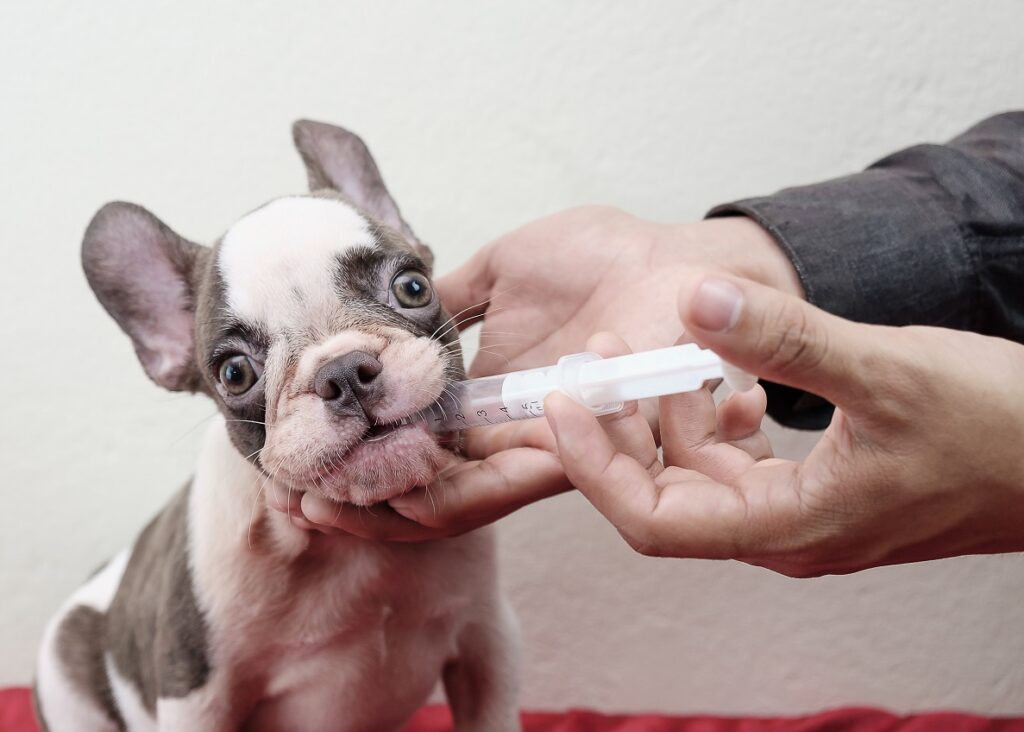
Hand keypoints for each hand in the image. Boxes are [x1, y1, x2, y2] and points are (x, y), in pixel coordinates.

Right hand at [272, 209, 802, 538]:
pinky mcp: (589, 453)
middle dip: (362, 504)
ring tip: (322, 508)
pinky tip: (379, 499)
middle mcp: (516, 435)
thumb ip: (453, 299)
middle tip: (300, 506)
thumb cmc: (604, 259)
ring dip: (385, 509)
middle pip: (430, 491)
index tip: (302, 471)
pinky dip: (439, 500)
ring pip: (458, 504)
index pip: (422, 448)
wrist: (677, 260)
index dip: (364, 462)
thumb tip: (392, 314)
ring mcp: (549, 448)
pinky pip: (508, 488)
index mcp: (495, 398)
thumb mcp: (507, 268)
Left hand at [546, 271, 1023, 575]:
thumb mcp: (887, 372)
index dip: (594, 464)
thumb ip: (786, 339)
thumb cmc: (998, 430)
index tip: (562, 402)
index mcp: (789, 530)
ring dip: (666, 417)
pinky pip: (741, 461)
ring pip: (701, 475)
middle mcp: (785, 534)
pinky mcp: (821, 489)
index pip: (651, 520)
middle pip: (664, 496)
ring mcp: (803, 514)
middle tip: (599, 358)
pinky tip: (725, 373)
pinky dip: (716, 419)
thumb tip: (695, 301)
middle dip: (621, 428)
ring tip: (652, 350)